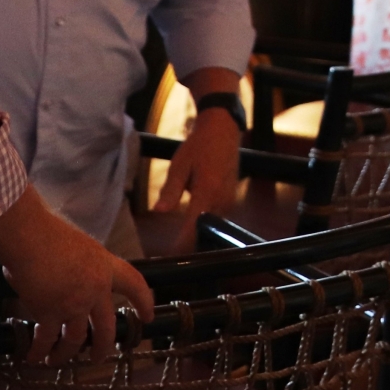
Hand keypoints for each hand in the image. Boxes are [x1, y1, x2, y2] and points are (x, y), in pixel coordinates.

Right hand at [0, 188, 155, 363]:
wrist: (28, 236)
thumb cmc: (47, 232)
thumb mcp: (80, 247)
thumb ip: (85, 267)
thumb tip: (74, 281)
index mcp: (105, 266)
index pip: (135, 284)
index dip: (144, 302)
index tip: (148, 317)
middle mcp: (95, 289)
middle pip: (107, 327)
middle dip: (103, 347)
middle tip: (98, 358)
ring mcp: (74, 304)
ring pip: (76, 340)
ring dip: (65, 354)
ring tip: (56, 361)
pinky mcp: (50, 313)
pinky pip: (47, 340)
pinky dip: (39, 351)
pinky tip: (33, 357)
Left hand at [150, 97, 242, 252]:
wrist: (223, 130)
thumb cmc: (198, 145)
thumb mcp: (179, 165)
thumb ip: (170, 190)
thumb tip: (159, 212)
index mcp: (207, 193)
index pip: (193, 229)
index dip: (180, 246)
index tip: (168, 258)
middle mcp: (222, 201)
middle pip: (204, 233)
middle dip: (187, 246)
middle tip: (168, 257)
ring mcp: (229, 201)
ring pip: (211, 228)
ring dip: (196, 237)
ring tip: (177, 247)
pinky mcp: (230, 200)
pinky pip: (216, 220)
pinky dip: (203, 226)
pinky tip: (190, 230)